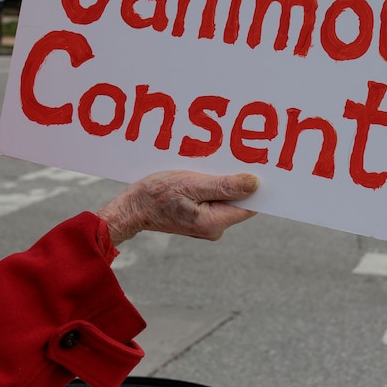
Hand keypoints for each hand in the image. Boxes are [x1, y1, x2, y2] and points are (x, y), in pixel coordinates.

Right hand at [97, 171, 259, 245]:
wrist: (131, 209)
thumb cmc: (156, 195)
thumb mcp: (190, 184)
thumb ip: (223, 185)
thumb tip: (255, 183)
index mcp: (215, 222)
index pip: (250, 205)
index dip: (255, 186)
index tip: (254, 166)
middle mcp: (214, 228)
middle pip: (238, 201)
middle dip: (234, 180)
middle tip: (228, 159)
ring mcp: (206, 225)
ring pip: (224, 199)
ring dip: (219, 182)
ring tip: (207, 166)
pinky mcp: (198, 219)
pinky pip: (212, 200)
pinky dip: (209, 186)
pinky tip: (199, 175)